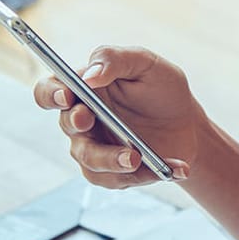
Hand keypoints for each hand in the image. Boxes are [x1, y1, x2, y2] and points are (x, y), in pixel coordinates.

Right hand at [33, 46, 200, 187]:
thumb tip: (90, 76)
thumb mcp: (145, 63)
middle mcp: (83, 119)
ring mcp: (95, 148)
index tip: (67, 95)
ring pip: (89, 159)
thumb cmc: (162, 89)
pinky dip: (145, 175)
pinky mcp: (113, 172)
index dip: (51, 93)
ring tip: (136, 158)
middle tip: (90, 120)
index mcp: (84, 89)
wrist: (188, 124)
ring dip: (111, 159)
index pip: (51, 89)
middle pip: (67, 125)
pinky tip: (174, 167)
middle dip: (77, 123)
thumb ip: (115, 59)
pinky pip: (115, 180)